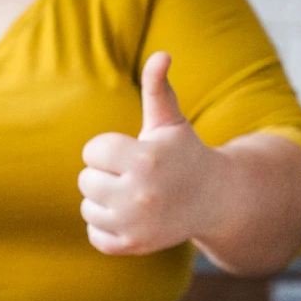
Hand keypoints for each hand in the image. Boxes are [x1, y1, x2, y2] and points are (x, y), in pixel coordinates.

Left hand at [77, 51, 227, 255]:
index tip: (132, 153)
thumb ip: (158, 88)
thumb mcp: (170, 121)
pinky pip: (94, 234)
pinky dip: (105, 226)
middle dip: (105, 174)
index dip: (108, 149)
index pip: (92, 151)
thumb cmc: (183, 153)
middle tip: (133, 176)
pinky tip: (128, 216)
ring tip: (133, 195)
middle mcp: (138, 193)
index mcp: (144, 158)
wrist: (214, 199)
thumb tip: (162, 54)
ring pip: (87, 207)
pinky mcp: (132, 246)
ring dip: (104, 200)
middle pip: (86, 179)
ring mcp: (135, 224)